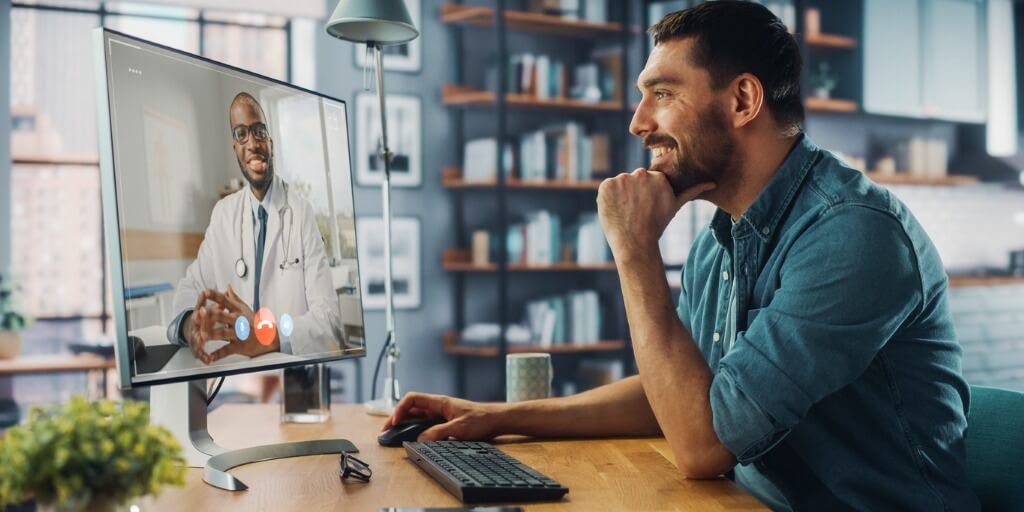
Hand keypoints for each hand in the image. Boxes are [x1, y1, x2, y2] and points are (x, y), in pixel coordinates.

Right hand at [183, 291, 214, 364]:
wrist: (193, 328)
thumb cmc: (205, 318)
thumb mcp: (211, 309)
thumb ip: (219, 301)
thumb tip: (228, 290)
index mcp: (199, 315)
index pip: (199, 308)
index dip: (201, 306)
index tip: (203, 305)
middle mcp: (195, 325)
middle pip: (196, 324)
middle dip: (200, 324)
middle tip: (202, 325)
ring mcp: (194, 336)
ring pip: (195, 339)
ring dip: (198, 343)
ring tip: (202, 345)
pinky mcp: (195, 347)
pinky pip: (199, 353)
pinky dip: (203, 357)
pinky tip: (208, 360)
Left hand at [204, 286, 278, 360]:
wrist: (269, 338)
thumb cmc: (254, 323)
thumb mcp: (245, 308)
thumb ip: (234, 298)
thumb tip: (227, 287)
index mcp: (237, 311)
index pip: (225, 300)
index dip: (214, 295)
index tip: (205, 292)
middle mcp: (238, 321)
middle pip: (222, 316)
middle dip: (210, 314)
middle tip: (200, 313)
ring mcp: (239, 334)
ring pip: (223, 333)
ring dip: (212, 334)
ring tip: (202, 336)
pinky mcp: (240, 346)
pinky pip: (227, 350)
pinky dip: (217, 355)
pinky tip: (209, 357)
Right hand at [383, 392, 505, 441]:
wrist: (496, 420)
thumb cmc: (481, 419)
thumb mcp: (460, 428)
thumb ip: (440, 432)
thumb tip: (420, 438)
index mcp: (439, 402)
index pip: (413, 399)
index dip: (400, 409)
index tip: (394, 422)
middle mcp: (438, 407)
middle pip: (411, 408)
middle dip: (396, 418)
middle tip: (385, 431)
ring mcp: (440, 414)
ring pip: (416, 417)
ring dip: (404, 424)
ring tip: (393, 435)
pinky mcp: (444, 422)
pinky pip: (425, 424)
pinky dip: (415, 429)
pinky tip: (410, 437)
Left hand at [597, 168, 715, 258]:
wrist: (635, 243)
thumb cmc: (657, 225)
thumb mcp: (675, 206)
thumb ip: (692, 191)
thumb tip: (713, 183)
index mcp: (658, 177)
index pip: (646, 180)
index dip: (644, 195)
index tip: (646, 208)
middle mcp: (640, 174)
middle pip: (633, 180)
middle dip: (633, 193)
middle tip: (635, 211)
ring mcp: (621, 179)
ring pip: (619, 184)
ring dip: (620, 195)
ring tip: (626, 212)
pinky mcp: (606, 185)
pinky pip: (606, 189)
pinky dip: (608, 198)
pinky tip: (615, 210)